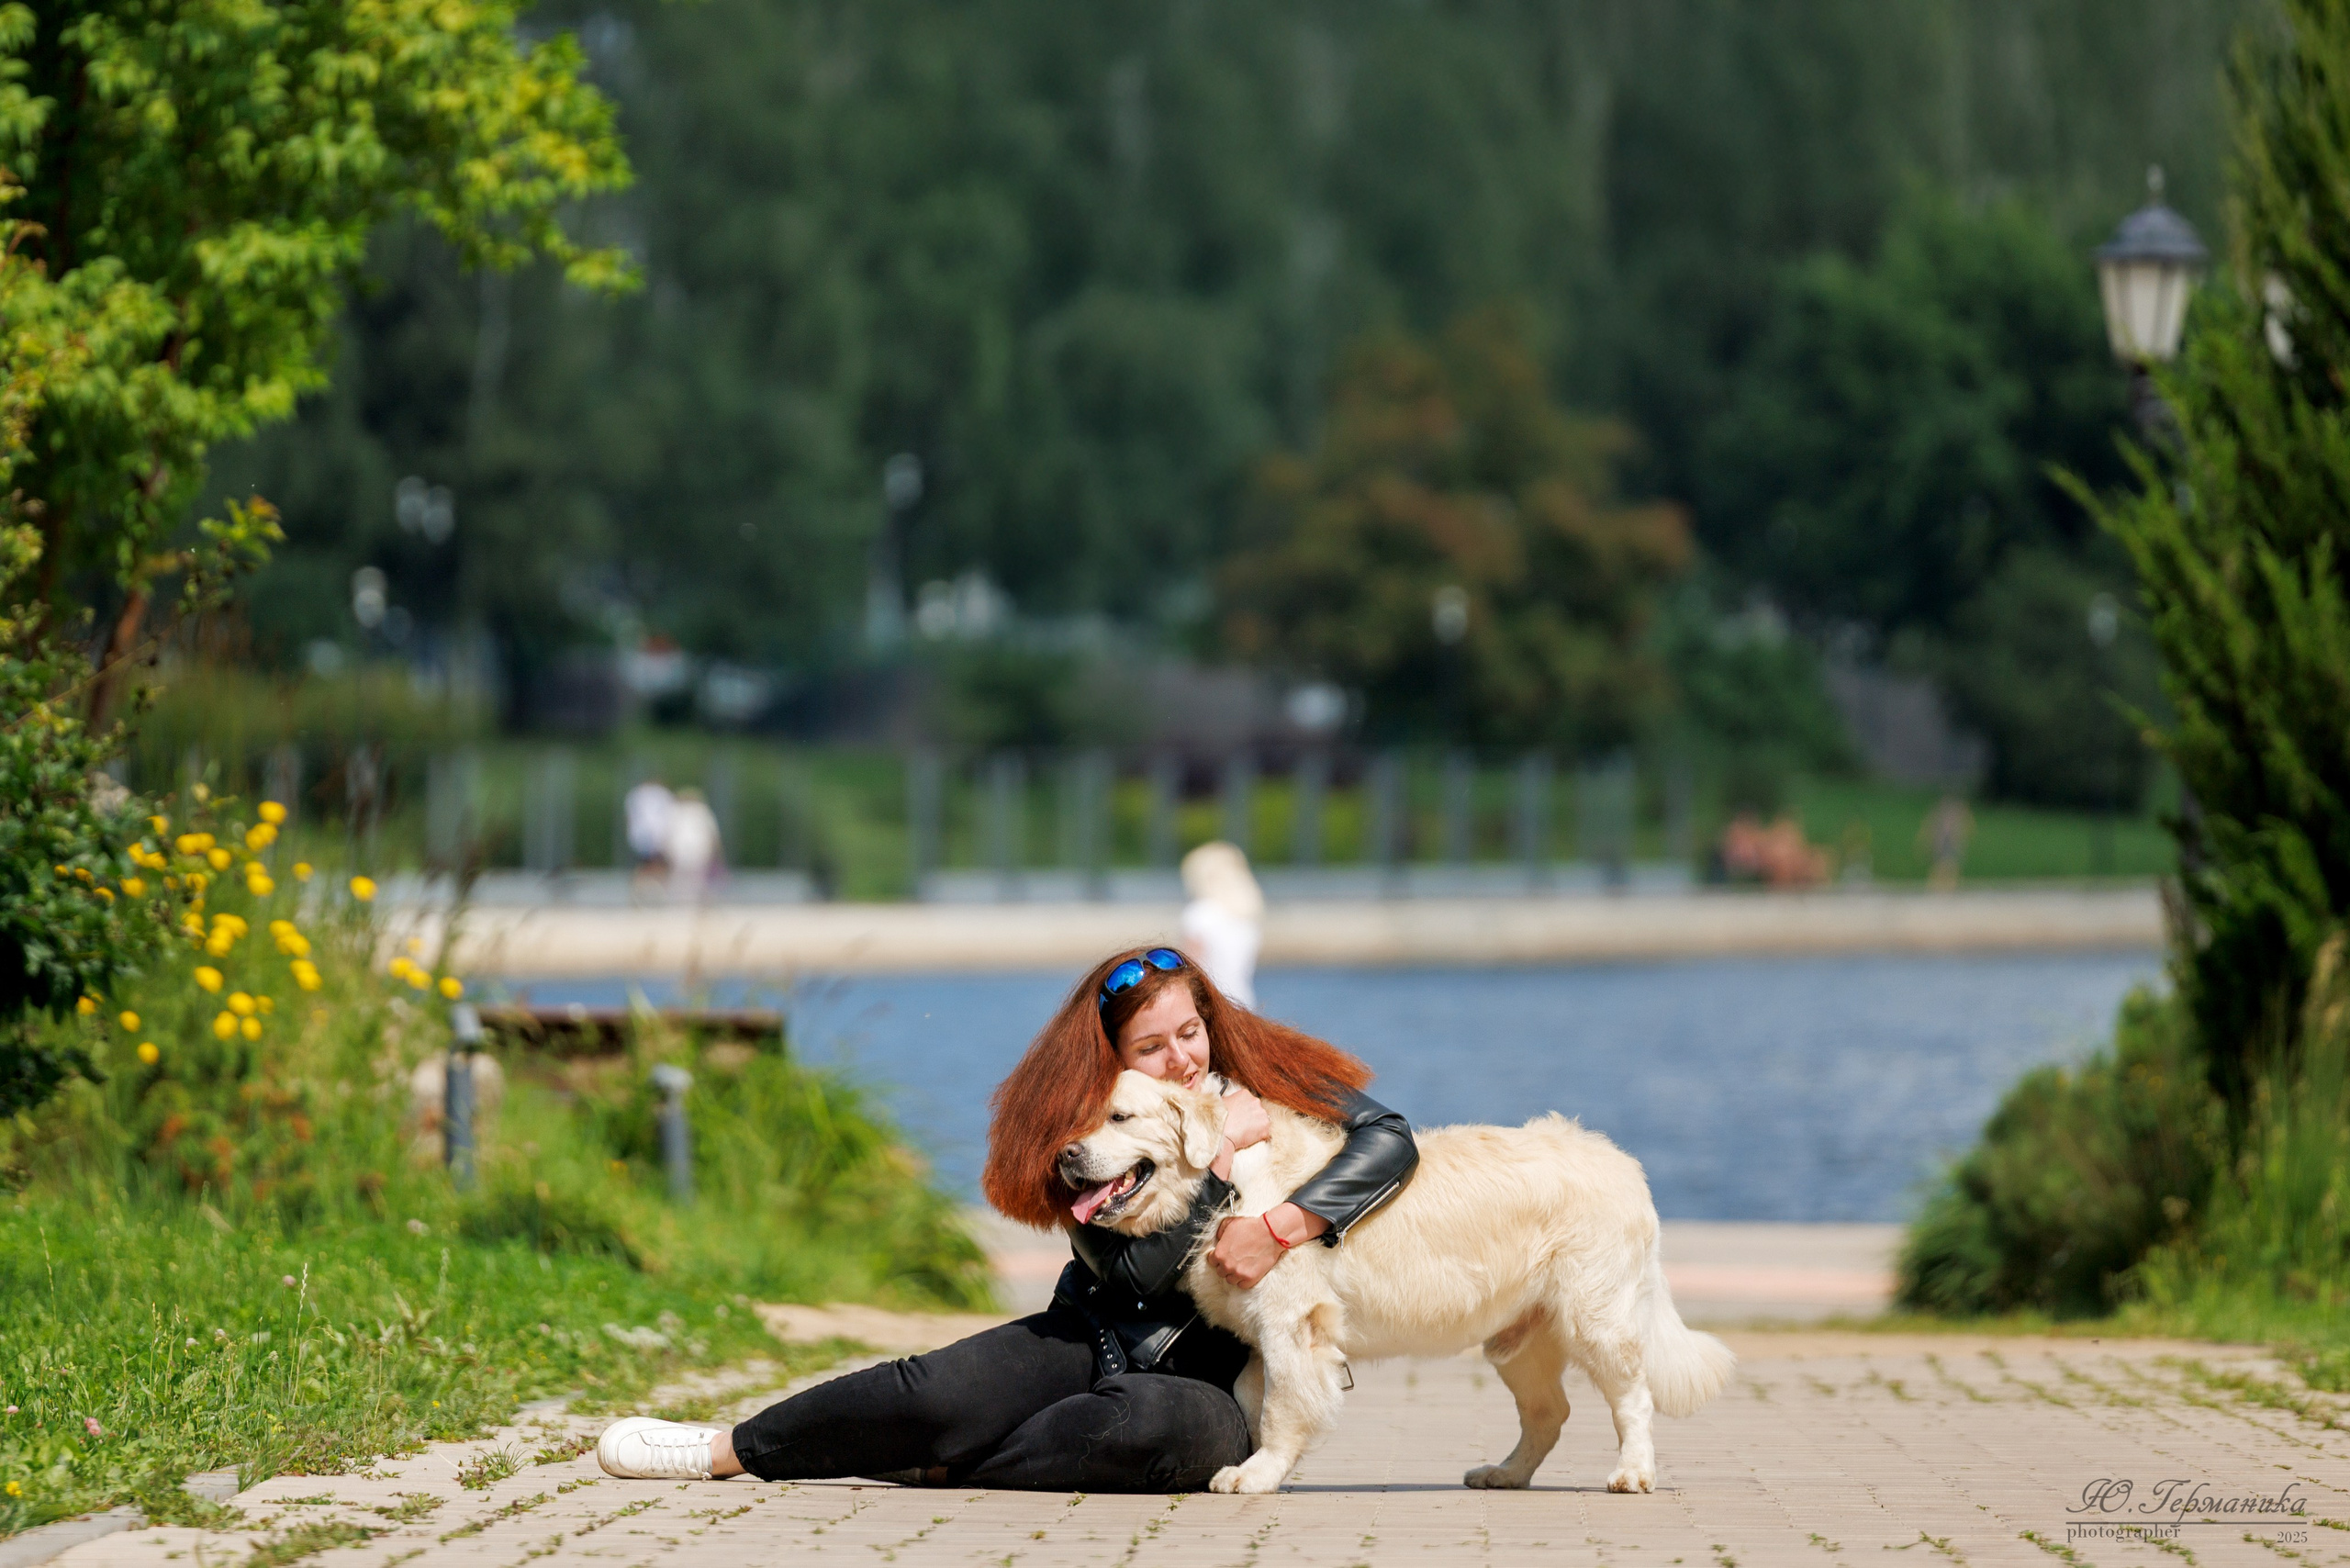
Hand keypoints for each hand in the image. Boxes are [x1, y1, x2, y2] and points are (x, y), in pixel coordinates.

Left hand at [1208, 1203, 1327, 1289]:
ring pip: (1230, 1280)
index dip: (1217, 1257)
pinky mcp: (1251, 1278)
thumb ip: (1219, 1232)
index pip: (1212, 1261)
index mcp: (1220, 1253)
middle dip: (1225, 1265)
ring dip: (1234, 1274)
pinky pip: (1242, 1285)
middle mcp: (1227, 1265)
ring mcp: (1239, 1273)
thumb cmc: (1251, 1227)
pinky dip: (1243, 1280)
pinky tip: (1246, 1272)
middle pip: (1220, 1271)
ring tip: (1241, 1266)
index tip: (1224, 1255)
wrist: (1270, 1233)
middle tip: (1234, 1259)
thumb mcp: (1230, 1223)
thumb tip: (1218, 1238)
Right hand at [1220, 1085, 1269, 1150]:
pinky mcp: (1265, 1127)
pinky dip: (1259, 1136)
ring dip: (1257, 1126)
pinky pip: (1264, 1132)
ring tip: (1245, 1132)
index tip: (1241, 1116)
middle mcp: (1256, 1101)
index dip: (1246, 1110)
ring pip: (1262, 1121)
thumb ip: (1231, 1101)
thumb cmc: (1219, 1119)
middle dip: (1253, 1117)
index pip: (1250, 1101)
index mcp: (1245, 1094)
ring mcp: (1262, 1114)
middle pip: (1257, 1110)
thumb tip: (1230, 1104)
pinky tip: (1249, 1137)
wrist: (1221, 1132)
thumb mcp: (1222, 1103)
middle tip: (1243, 1125)